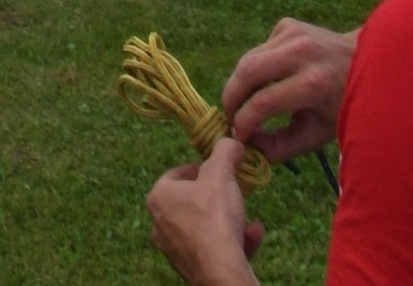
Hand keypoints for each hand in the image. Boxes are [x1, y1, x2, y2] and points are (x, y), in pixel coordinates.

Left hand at [145, 140, 262, 285]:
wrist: (221, 271)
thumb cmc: (214, 217)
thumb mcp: (221, 173)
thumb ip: (225, 152)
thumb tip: (231, 142)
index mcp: (159, 197)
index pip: (175, 174)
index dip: (199, 168)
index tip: (218, 169)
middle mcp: (160, 224)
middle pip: (191, 202)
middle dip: (216, 196)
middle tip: (233, 191)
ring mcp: (175, 249)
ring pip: (205, 227)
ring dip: (229, 220)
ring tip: (246, 216)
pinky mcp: (192, 268)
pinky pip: (214, 248)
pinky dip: (233, 240)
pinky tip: (253, 234)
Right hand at [224, 17, 356, 164]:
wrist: (363, 62)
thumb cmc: (341, 105)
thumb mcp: (317, 133)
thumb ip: (280, 146)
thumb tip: (247, 147)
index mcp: (313, 83)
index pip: (263, 102)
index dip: (243, 122)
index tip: (236, 136)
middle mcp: (301, 52)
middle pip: (247, 71)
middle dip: (230, 97)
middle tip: (228, 117)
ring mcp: (293, 32)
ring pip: (249, 58)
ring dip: (239, 83)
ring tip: (241, 104)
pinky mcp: (288, 24)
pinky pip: (261, 49)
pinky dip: (257, 67)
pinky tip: (269, 79)